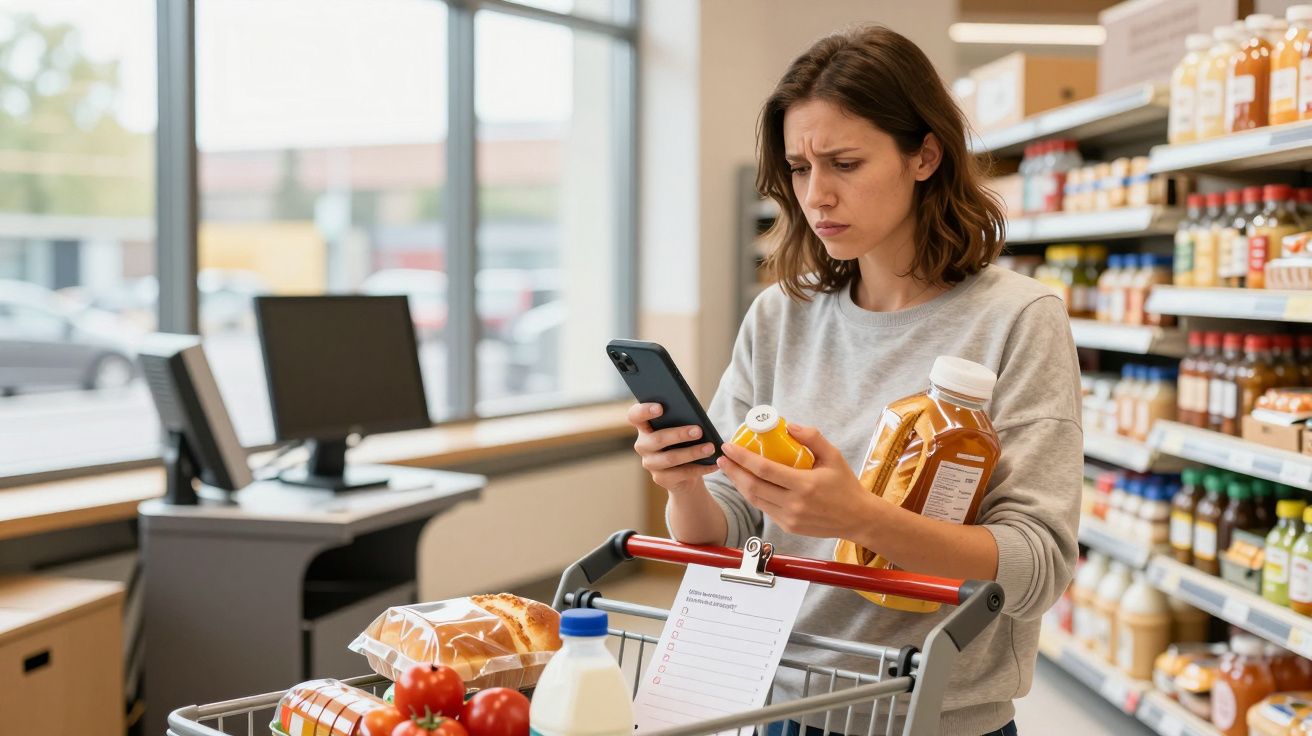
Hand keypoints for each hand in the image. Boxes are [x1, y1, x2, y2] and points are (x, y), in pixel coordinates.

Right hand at [626, 402, 717, 494]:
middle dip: (679, 434)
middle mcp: (643, 445)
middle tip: (699, 431)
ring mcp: (650, 463)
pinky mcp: (660, 479)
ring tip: (710, 448)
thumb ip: (682, 420)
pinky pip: (682, 474)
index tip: (660, 407)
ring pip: (670, 458)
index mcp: (644, 427)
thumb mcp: (681, 428)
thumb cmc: (683, 441)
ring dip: (693, 453)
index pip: (635, 416)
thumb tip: (697, 419)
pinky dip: (701, 468)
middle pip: (657, 439)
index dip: (644, 411)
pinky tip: (714, 463)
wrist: (684, 473)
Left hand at [717, 423, 879, 538]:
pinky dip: (752, 495)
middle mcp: (794, 504)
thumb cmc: (846, 485)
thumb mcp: (834, 456)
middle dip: (733, 471)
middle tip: (722, 458)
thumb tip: (789, 426)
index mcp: (804, 485)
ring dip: (738, 484)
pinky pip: (764, 509)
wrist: (858, 518)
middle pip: (753, 486)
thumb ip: (813, 437)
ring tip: (729, 469)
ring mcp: (789, 518)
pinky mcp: (788, 527)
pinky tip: (746, 483)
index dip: (742, 458)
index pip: (764, 469)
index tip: (728, 447)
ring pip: (755, 500)